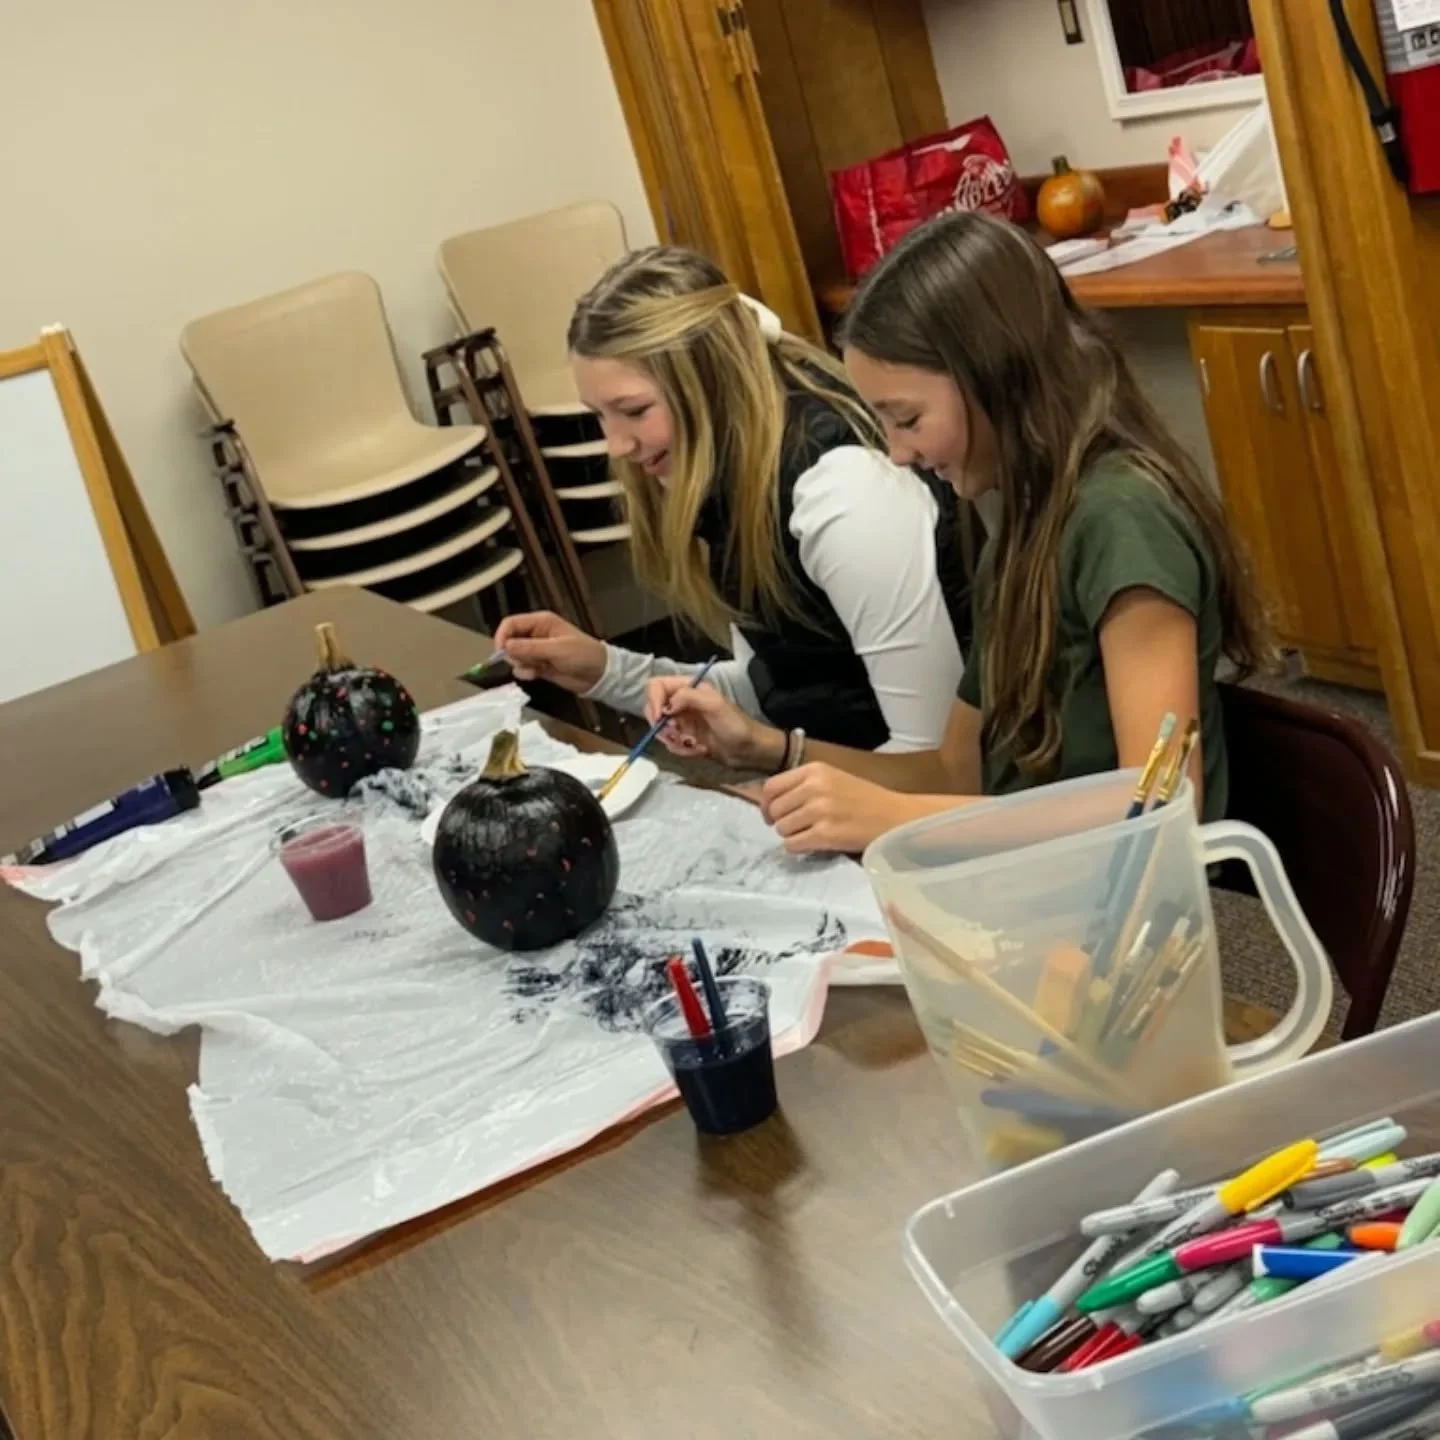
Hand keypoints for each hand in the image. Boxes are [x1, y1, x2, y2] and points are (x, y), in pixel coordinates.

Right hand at [492, 611, 605, 694]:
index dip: (502, 636)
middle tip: (524, 663)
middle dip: (512, 653)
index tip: (501, 653)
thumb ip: (530, 648)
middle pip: (510, 640)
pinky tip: (536, 675)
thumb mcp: (557, 650)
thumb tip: (506, 646)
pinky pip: (522, 668)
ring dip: (520, 664)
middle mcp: (536, 634)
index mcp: (541, 622)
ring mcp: (537, 650)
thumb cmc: (583, 655)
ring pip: (514, 656)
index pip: (511, 623)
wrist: (600, 675)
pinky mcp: (539, 665)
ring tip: (536, 670)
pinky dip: (525, 672)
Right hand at [643, 676, 783, 769]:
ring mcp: (683, 721)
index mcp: (689, 687)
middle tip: (677, 736)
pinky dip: (682, 750)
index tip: (659, 719)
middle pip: (653, 709)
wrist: (750, 751)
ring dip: (675, 741)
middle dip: (662, 727)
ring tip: (694, 745)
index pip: (657, 686)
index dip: (653, 701)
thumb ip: (688, 698)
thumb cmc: (736, 725)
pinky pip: (672, 744)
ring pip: (661, 731)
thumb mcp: (715, 706)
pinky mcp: (686, 738)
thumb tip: (665, 706)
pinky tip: (700, 750)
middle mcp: (682, 702)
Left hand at [760, 763, 909, 854]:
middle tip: (799, 825)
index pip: (771, 787)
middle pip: (774, 810)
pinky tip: (813, 843)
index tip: (774, 814)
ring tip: (811, 833)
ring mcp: (819, 811)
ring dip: (791, 835)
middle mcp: (814, 787)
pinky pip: (792, 845)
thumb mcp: (831, 779)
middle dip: (781, 821)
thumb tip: (766, 801)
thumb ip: (802, 785)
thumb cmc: (864, 799)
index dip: (767, 804)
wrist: (894, 817)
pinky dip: (798, 847)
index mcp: (814, 770)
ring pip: (781, 829)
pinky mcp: (825, 835)